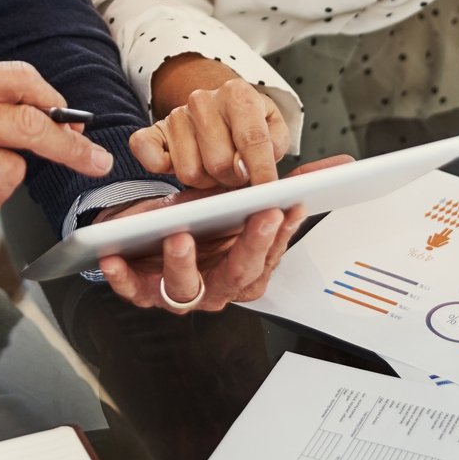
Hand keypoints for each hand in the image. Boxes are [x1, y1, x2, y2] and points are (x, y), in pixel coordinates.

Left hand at [96, 156, 354, 312]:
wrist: (152, 230)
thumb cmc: (202, 219)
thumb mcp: (243, 199)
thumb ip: (289, 187)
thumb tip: (342, 166)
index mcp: (245, 270)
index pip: (269, 256)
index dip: (279, 234)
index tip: (287, 207)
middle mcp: (216, 288)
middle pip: (237, 275)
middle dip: (249, 245)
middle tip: (258, 216)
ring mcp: (180, 293)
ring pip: (186, 288)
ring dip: (183, 264)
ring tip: (180, 235)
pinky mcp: (142, 290)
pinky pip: (133, 290)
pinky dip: (124, 277)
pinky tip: (116, 257)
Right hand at [134, 57, 288, 187]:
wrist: (218, 106)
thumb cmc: (247, 122)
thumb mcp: (274, 127)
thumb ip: (274, 146)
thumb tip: (257, 168)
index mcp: (237, 94)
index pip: (252, 139)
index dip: (261, 171)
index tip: (266, 192)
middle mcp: (203, 100)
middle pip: (220, 162)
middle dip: (232, 178)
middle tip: (237, 172)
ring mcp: (176, 115)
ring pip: (190, 171)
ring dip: (206, 179)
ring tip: (214, 167)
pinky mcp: (153, 131)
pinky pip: (148, 155)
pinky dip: (161, 167)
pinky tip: (181, 163)